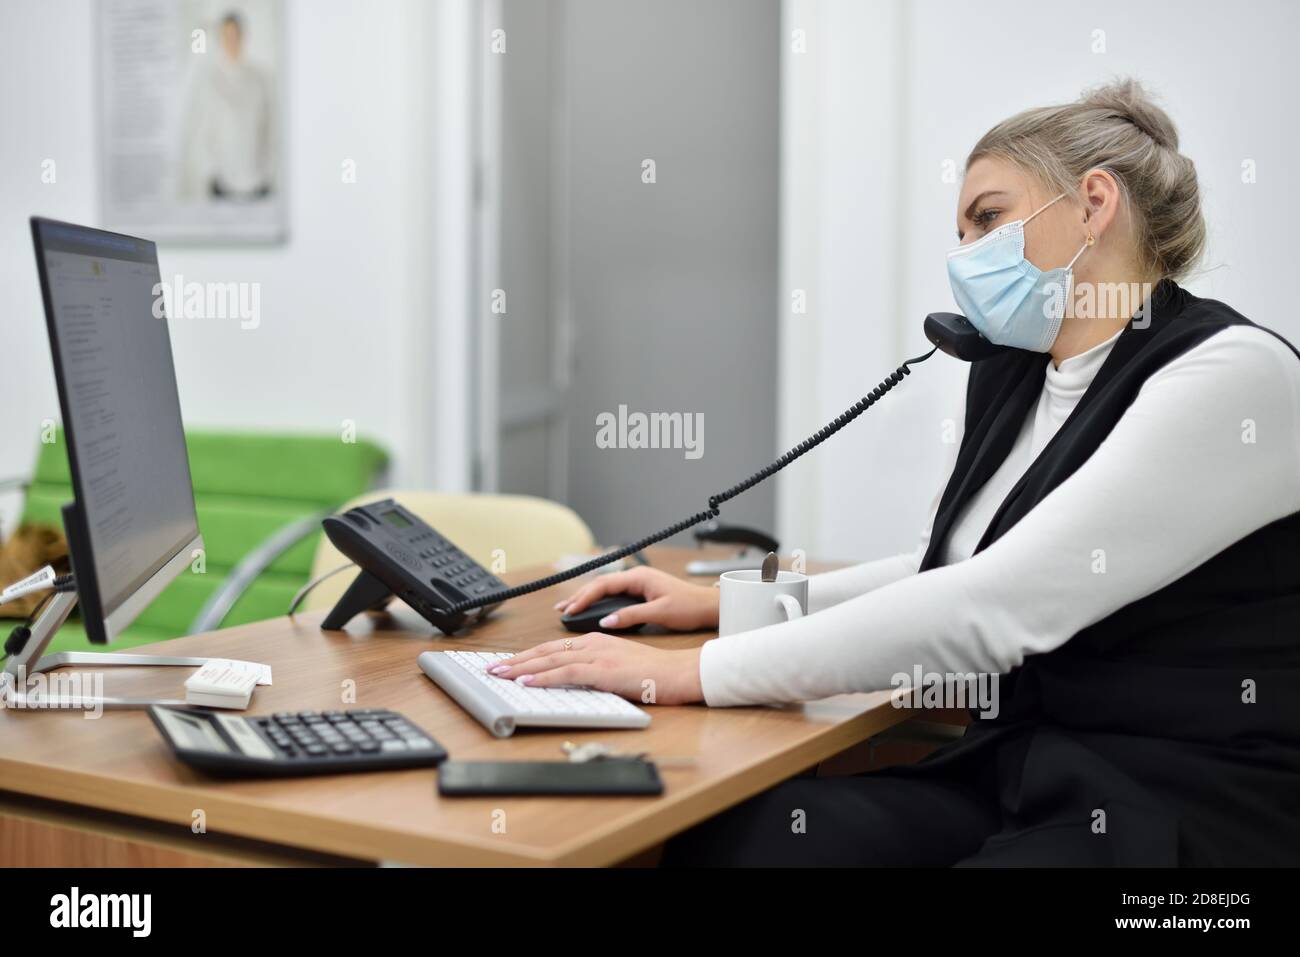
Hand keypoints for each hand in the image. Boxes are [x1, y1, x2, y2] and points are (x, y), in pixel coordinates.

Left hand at [488, 633, 703, 704]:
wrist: (682, 672)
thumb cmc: (656, 674)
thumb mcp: (620, 670)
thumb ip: (597, 672)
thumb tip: (574, 684)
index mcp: (597, 642)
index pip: (555, 647)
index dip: (529, 655)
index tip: (509, 663)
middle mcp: (594, 644)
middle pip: (547, 650)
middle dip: (517, 659)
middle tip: (492, 667)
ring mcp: (598, 655)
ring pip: (551, 659)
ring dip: (522, 666)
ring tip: (500, 673)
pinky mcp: (604, 670)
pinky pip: (566, 673)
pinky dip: (543, 676)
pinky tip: (527, 681)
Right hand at [553, 566, 719, 630]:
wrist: (709, 606)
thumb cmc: (690, 607)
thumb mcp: (660, 612)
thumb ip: (632, 616)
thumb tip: (606, 621)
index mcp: (639, 577)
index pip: (604, 585)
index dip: (585, 597)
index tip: (571, 610)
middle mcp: (636, 577)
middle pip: (600, 585)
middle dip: (579, 596)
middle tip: (561, 610)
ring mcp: (638, 584)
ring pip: (606, 590)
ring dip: (587, 599)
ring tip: (568, 610)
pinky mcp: (641, 593)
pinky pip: (614, 596)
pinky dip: (599, 603)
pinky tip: (590, 611)